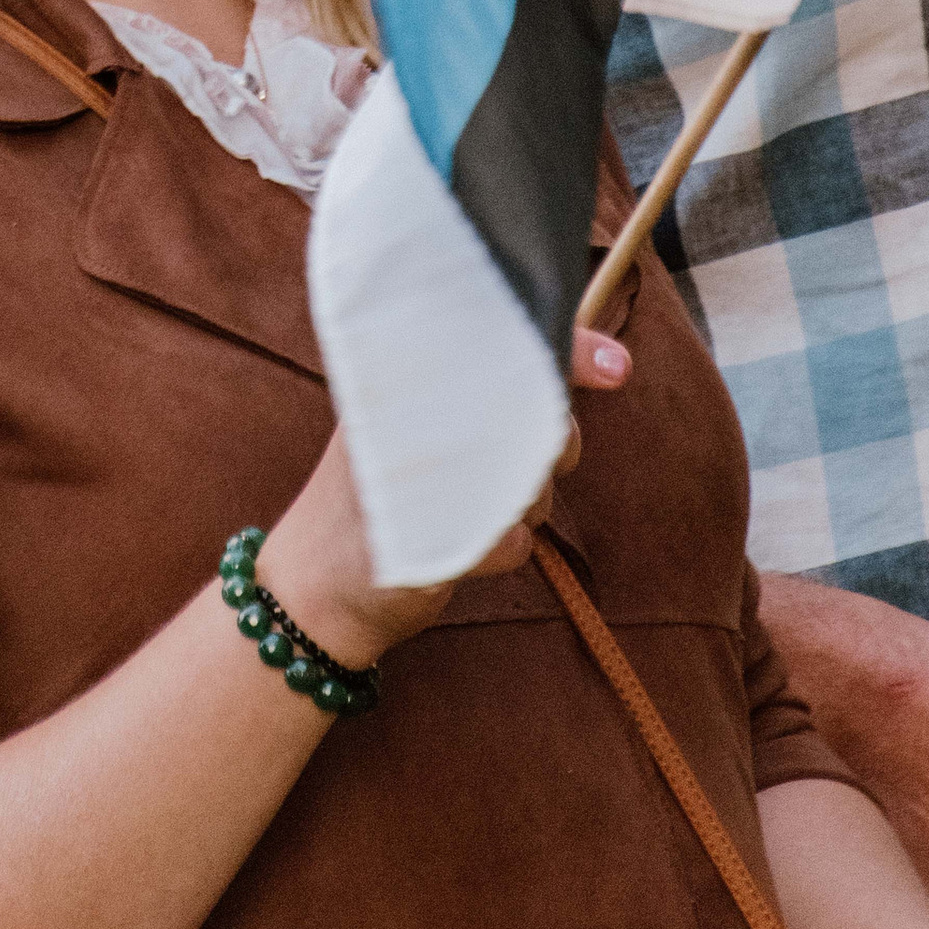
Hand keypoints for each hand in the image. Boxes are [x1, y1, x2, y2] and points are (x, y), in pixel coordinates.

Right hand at [264, 325, 632, 669]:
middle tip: (529, 463)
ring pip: (530, 479)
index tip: (617, 366)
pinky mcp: (427, 536)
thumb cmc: (379, 497)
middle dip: (549, 443)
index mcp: (402, 372)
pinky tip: (456, 550)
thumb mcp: (420, 425)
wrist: (312, 587)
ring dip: (522, 503)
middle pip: (532, 410)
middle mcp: (406, 409)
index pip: (500, 340)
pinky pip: (513, 539)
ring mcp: (414, 472)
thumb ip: (485, 393)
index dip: (569, 348)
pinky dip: (499, 549)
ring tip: (468, 510)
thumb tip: (593, 365)